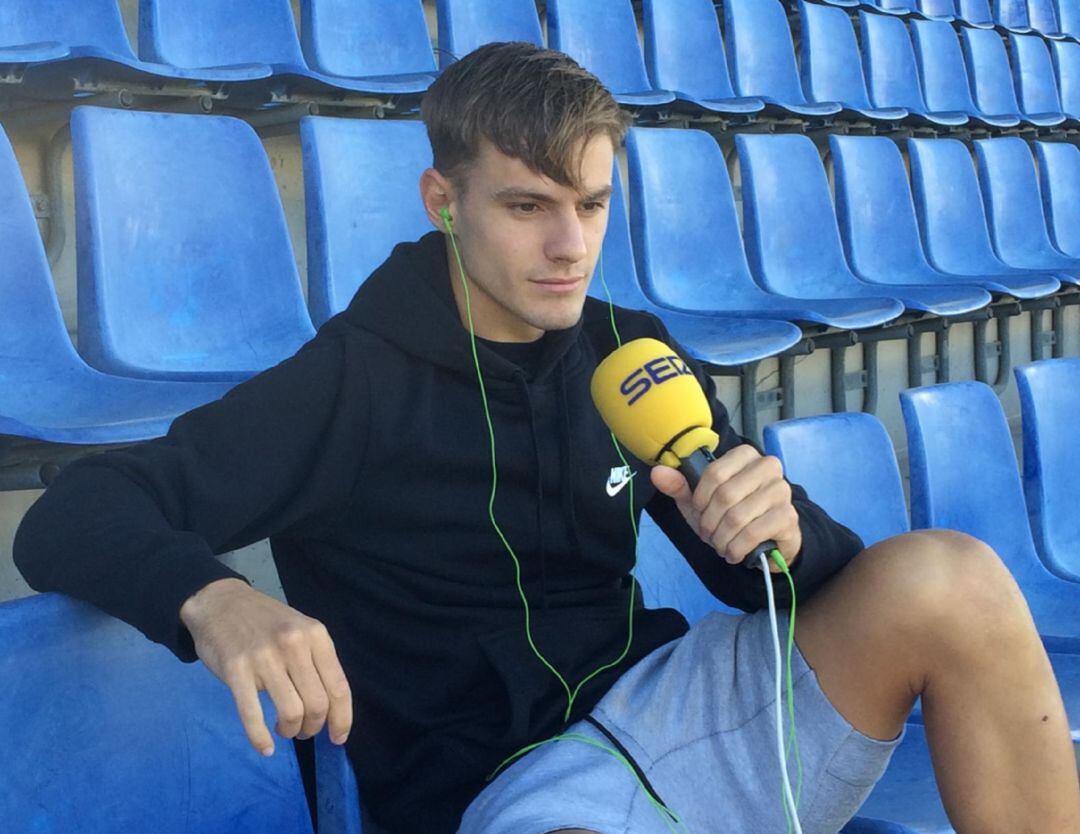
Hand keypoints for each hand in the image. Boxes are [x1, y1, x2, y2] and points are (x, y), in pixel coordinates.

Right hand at [179, 578, 351, 755]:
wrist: (220, 602)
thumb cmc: (265, 621)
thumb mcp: (300, 630)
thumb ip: (316, 660)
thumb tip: (332, 707)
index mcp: (316, 635)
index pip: (339, 687)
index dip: (342, 719)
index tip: (338, 737)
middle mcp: (294, 645)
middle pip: (318, 704)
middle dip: (313, 727)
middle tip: (303, 731)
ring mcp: (264, 657)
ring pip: (291, 712)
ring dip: (290, 731)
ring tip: (285, 729)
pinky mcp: (236, 670)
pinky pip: (253, 715)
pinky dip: (260, 738)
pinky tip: (265, 747)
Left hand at [651, 444, 801, 570]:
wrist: (765, 541)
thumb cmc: (729, 514)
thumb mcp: (700, 501)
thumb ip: (679, 486)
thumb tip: (657, 472)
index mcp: (746, 455)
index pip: (714, 473)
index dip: (700, 498)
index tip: (699, 511)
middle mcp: (768, 467)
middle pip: (725, 495)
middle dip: (710, 522)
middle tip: (709, 534)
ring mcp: (781, 491)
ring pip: (737, 517)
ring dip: (722, 538)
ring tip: (721, 544)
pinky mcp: (788, 517)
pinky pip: (752, 533)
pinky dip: (736, 548)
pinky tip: (734, 552)